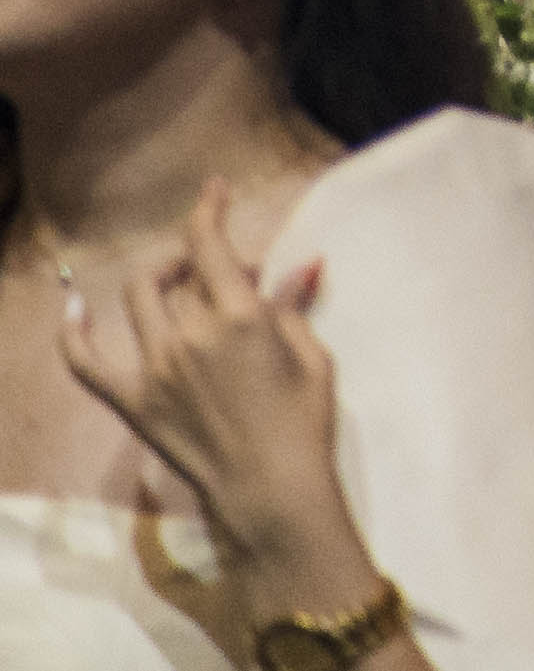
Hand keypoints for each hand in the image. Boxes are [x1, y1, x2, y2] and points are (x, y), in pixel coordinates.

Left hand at [63, 185, 369, 609]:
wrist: (268, 490)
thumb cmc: (305, 422)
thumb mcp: (312, 356)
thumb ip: (292, 308)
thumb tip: (301, 267)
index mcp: (239, 317)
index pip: (211, 244)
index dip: (210, 209)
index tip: (216, 190)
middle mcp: (189, 335)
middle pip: (182, 272)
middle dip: (203, 258)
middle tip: (229, 272)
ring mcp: (155, 369)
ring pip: (141, 299)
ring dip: (161, 279)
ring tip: (181, 285)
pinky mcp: (132, 401)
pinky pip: (86, 362)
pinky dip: (74, 333)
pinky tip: (76, 309)